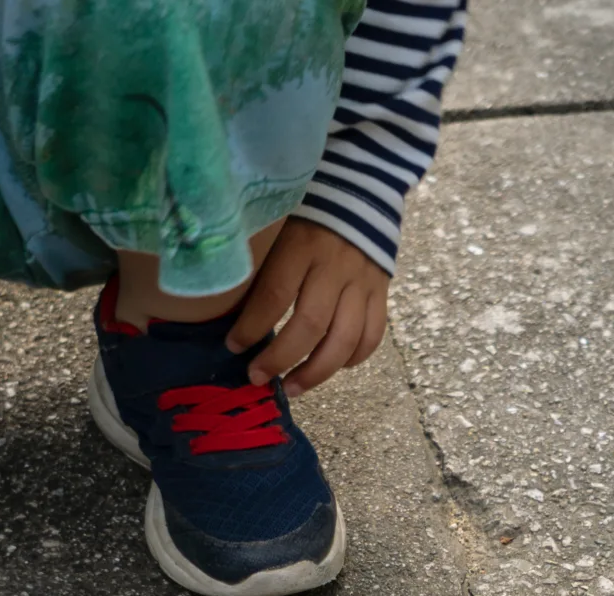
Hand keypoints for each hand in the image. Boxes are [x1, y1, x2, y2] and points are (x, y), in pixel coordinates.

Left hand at [226, 220, 390, 394]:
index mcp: (303, 246)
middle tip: (257, 377)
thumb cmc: (307, 212)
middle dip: (280, 359)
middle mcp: (335, 267)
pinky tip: (332, 368)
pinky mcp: (381, 292)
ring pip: (344, 340)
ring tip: (292, 387)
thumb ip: (264, 264)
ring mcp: (362, 282)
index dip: (252, 327)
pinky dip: (352, 359)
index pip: (275, 295)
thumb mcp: (280, 226)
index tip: (233, 346)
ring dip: (316, 372)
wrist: (361, 190)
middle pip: (310, 325)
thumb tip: (234, 309)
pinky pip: (371, 336)